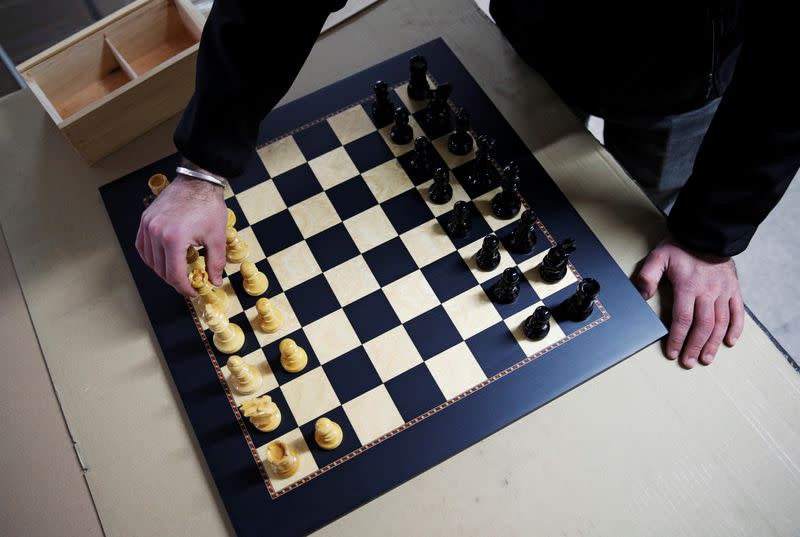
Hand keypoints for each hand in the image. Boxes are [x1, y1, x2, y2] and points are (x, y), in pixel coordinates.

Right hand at [136, 173, 226, 295]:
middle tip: (189, 283)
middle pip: (160, 270)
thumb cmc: (208, 206)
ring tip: (178, 271)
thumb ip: (215, 263)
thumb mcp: (217, 238)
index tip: (193, 291)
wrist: (199, 181)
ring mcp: (148, 225)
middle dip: (175, 281)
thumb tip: (215, 281)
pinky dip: (151, 256)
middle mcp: (156, 232)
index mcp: (174, 239)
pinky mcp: (145, 219)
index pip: (174, 275)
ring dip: (163, 269)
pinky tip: (163, 259)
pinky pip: (142, 246)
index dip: (184, 288)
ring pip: (149, 260)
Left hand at [634, 238, 743, 367]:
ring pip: (720, 322)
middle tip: (688, 362)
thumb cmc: (681, 247)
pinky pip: (737, 312)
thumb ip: (648, 276)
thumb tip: (642, 296)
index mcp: (688, 287)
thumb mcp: (658, 257)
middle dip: (695, 346)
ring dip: (713, 343)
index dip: (678, 338)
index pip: (682, 319)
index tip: (672, 352)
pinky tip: (730, 342)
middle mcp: (708, 292)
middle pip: (702, 326)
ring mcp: (723, 291)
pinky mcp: (734, 289)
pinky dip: (736, 328)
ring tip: (706, 358)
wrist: (707, 233)